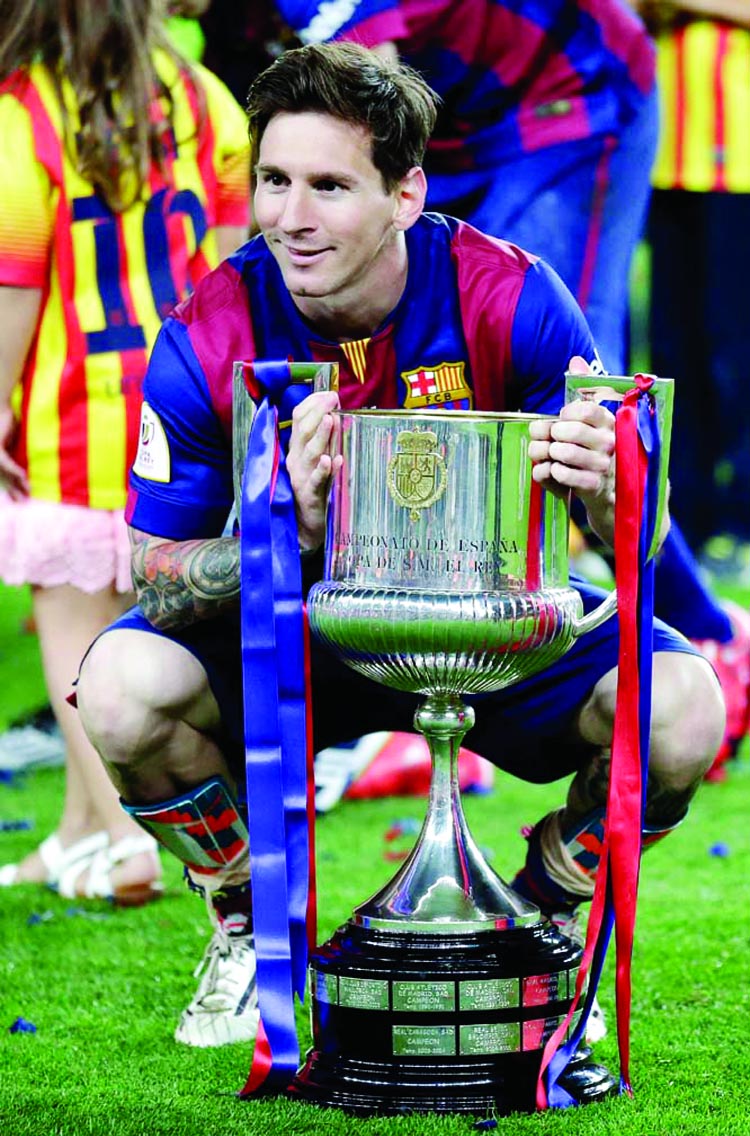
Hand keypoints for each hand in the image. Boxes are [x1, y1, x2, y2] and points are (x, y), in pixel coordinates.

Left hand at [0, 405, 28, 498]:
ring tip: (28, 490)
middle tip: (23, 501)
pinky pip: (5, 462)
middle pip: (3, 477)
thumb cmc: (14, 418)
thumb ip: (24, 450)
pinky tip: (24, 477)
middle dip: (13, 490)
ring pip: (4, 473)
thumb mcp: (21, 438)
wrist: (4, 404)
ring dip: (16, 483)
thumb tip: (39, 462)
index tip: (22, 497)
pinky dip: (14, 470)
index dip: (12, 486)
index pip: (6, 475)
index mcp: (2, 453)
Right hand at [286, 390, 342, 551]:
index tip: (330, 394)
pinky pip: (316, 481)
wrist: (306, 525)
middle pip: (303, 430)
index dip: (313, 403)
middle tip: (333, 399)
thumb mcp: (317, 460)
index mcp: (297, 448)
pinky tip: (333, 460)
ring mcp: (301, 477)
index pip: (299, 418)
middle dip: (318, 412)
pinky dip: (324, 470)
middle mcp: (296, 459)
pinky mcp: (310, 495)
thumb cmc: (316, 488)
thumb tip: (337, 416)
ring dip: (321, 436)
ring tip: (331, 421)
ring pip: (309, 453)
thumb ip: (324, 440)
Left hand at [529, 357, 615, 543]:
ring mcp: (604, 466)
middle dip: (550, 433)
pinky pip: (563, 475)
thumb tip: (576, 359)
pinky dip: (549, 472)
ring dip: (546, 453)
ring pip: (564, 453)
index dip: (565, 414)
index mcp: (610, 422)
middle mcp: (610, 442)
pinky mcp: (594, 486)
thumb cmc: (596, 451)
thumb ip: (585, 391)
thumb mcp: (593, 422)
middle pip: (571, 431)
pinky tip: (550, 470)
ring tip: (545, 454)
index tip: (560, 420)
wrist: (613, 493)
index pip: (585, 409)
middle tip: (545, 438)